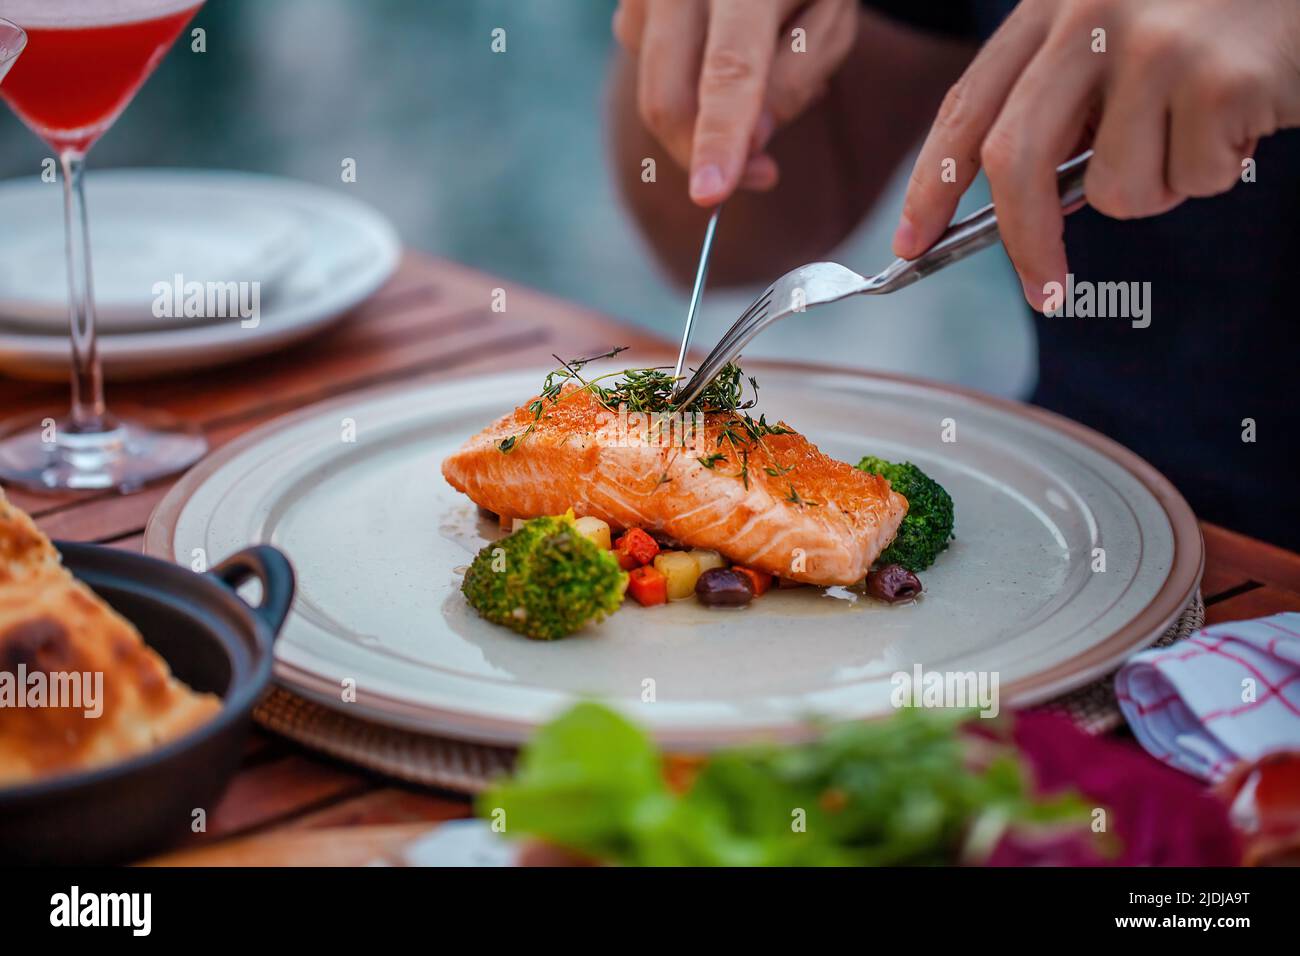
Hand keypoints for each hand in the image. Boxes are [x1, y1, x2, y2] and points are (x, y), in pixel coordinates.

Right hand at [613, 0, 858, 204]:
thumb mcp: (829, 18)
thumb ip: (796, 79)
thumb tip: (751, 146)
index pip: (729, 70)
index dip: (719, 137)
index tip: (712, 194)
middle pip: (668, 97)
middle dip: (703, 154)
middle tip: (764, 174)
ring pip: (656, 90)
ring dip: (705, 112)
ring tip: (762, 71)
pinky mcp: (630, 4)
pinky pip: (649, 68)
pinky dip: (689, 81)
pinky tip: (724, 51)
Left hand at [892, 0, 1299, 306]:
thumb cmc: (1213, 21)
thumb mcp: (1120, 40)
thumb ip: (1066, 106)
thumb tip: (1024, 211)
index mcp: (1052, 5)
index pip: (966, 107)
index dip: (929, 185)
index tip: (909, 245)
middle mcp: (1089, 13)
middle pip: (1014, 158)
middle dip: (1025, 242)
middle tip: (1045, 294)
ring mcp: (1154, 41)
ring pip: (1114, 189)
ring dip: (1159, 188)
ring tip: (1201, 127)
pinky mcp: (1217, 76)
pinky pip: (1189, 181)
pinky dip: (1217, 170)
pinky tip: (1242, 115)